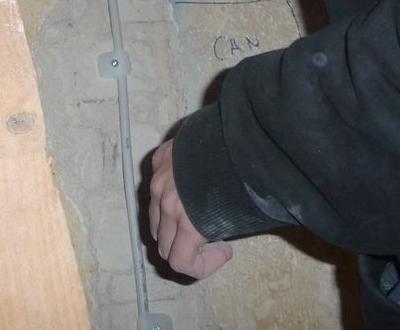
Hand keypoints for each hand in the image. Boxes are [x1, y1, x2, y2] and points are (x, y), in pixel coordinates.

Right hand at [148, 140, 233, 278]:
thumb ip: (218, 232)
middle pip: (162, 244)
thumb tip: (218, 239)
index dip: (201, 267)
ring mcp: (158, 179)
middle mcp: (165, 202)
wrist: (238, 133)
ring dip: (172, 224)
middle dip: (185, 248)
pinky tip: (190, 185)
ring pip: (154, 217)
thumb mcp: (239, 215)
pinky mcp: (159, 158)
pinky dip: (167, 195)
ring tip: (197, 212)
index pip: (177, 261)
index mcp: (186, 221)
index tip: (224, 250)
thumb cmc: (245, 177)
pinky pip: (156, 187)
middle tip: (211, 236)